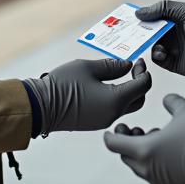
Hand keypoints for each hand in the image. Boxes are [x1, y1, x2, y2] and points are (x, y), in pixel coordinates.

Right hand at [24, 58, 150, 135]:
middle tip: (133, 69)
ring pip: (127, 106)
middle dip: (140, 83)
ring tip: (119, 76)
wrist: (41, 107)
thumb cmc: (63, 85)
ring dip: (129, 92)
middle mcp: (114, 114)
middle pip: (139, 99)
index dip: (143, 71)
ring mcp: (104, 121)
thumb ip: (112, 65)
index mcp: (116, 100)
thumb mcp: (88, 67)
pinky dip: (117, 99)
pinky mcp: (95, 122)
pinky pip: (114, 111)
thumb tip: (128, 65)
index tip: (138, 61)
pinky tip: (107, 86)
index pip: (142, 86)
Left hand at [103, 94, 184, 183]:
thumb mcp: (184, 110)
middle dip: (128, 142)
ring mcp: (160, 181)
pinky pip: (156, 176)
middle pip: (127, 156)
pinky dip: (155, 163)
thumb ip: (171, 102)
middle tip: (136, 129)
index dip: (112, 135)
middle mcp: (148, 170)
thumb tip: (168, 99)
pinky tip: (167, 151)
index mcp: (144, 150)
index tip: (117, 126)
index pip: (114, 144)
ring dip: (143, 152)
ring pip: (141, 167)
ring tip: (155, 136)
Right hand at [137, 0, 184, 83]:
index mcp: (175, 18)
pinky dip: (156, 54)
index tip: (129, 16)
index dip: (142, 15)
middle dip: (139, 30)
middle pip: (149, 30)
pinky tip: (161, 52)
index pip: (154, 15)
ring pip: (150, 44)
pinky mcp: (172, 62)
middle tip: (128, 31)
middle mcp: (171, 33)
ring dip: (148, 42)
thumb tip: (140, 12)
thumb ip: (165, 8)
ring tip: (152, 41)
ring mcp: (171, 47)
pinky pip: (157, 58)